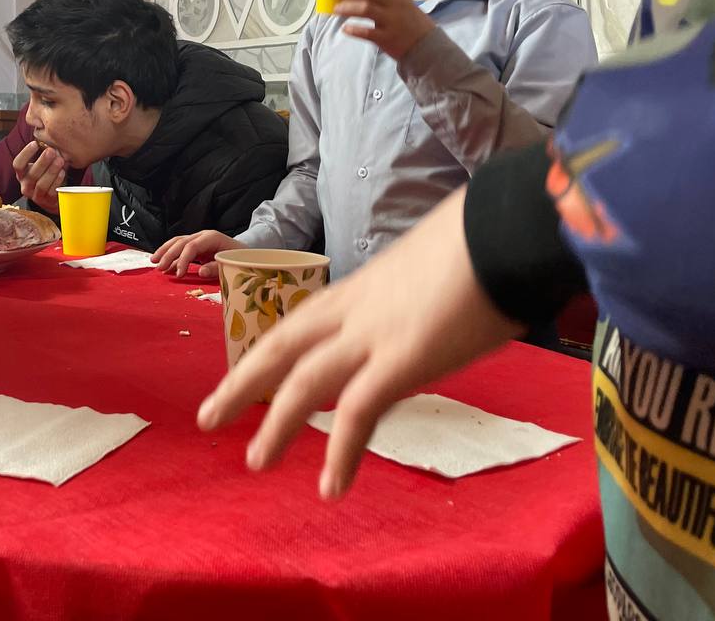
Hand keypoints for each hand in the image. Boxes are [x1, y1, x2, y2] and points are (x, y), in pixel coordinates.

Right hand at [12, 141, 65, 213]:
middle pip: (31, 174)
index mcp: (22, 174)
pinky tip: (62, 172)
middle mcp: (26, 186)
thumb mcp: (40, 165)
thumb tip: (48, 137)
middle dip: (42, 161)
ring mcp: (36, 195)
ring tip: (60, 160)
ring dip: (51, 171)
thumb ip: (42, 153)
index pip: (18, 164)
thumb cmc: (46, 175)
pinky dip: (57, 181)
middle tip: (51, 151)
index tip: (35, 143)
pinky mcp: (47, 201)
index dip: (25, 154)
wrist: (52, 197)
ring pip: (41, 184)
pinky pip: (51, 191)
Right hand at [152, 230, 244, 278]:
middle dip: (168, 254)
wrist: (245, 252)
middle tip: (159, 268)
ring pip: (177, 242)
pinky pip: (179, 247)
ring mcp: (198, 239)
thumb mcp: (232, 263)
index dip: (183, 259)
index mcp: (211, 237)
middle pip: (181, 242)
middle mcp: (202, 235)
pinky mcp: (195, 245)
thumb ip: (216, 268)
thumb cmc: (240, 258)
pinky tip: (162, 262)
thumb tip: (200, 271)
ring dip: (164, 251)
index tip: (178, 274)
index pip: (191, 246)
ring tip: (154, 261)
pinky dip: (170, 254)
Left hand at [196, 189, 522, 498]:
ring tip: (255, 463)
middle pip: (280, 347)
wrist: (505, 225)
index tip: (245, 373)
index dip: (271, 351)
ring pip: (302, 383)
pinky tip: (332, 488)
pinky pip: (357, 413)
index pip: (301, 322)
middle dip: (241, 383)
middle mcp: (353, 310)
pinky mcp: (400, 359)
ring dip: (276, 425)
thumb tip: (429, 308)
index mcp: (359, 287)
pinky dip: (341, 453)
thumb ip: (413, 294)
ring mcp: (371, 334)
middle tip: (208, 417)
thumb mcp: (429, 265)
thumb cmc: (483, 238)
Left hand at [331, 0, 435, 59]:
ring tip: (336, 9)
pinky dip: (355, 30)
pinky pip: (368, 32)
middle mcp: (394, 4)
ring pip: (366, 9)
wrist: (427, 44)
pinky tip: (345, 28)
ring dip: (347, 7)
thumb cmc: (408, 19)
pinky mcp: (388, 38)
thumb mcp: (401, 1)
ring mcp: (392, 21)